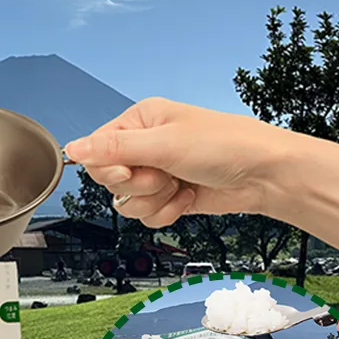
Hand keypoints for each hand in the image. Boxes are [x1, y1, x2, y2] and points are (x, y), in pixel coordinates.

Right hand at [62, 97, 323, 228]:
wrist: (268, 176)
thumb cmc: (227, 146)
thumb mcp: (165, 144)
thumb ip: (114, 149)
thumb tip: (71, 147)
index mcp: (139, 122)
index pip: (96, 151)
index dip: (110, 170)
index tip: (133, 172)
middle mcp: (144, 146)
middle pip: (109, 180)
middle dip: (138, 186)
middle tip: (164, 175)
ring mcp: (157, 172)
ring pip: (127, 202)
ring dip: (153, 201)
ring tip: (180, 186)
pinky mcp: (170, 195)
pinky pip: (146, 215)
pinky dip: (165, 212)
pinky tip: (186, 199)